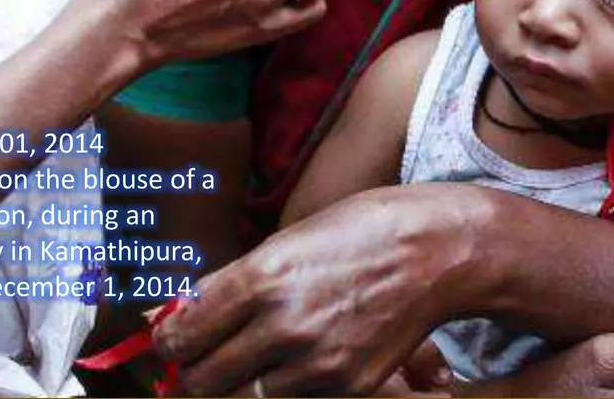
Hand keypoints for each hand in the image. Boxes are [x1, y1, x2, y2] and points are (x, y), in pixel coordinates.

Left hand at [154, 184, 486, 395]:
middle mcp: (284, 324)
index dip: (173, 342)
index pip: (181, 337)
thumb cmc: (363, 230)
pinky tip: (306, 356)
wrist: (441, 250)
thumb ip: (232, 283)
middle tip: (213, 353)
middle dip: (200, 369)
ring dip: (243, 382)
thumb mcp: (288, 240)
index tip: (179, 338)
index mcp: (262, 277)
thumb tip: (175, 316)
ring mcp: (318, 362)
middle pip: (203, 381)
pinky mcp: (348, 387)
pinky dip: (290, 386)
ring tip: (260, 355)